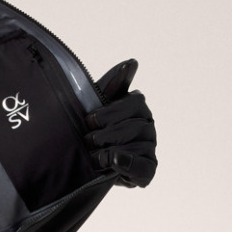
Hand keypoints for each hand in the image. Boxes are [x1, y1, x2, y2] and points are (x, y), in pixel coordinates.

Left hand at [85, 58, 156, 187]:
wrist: (82, 159)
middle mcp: (147, 125)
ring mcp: (149, 147)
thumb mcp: (96, 103)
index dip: (111, 112)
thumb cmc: (91, 127)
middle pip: (136, 126)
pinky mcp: (147, 169)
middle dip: (108, 134)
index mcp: (136, 106)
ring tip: (93, 157)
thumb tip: (132, 63)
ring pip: (139, 147)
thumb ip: (113, 83)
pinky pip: (145, 168)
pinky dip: (130, 165)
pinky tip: (114, 162)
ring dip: (112, 151)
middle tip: (89, 140)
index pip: (134, 102)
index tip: (90, 120)